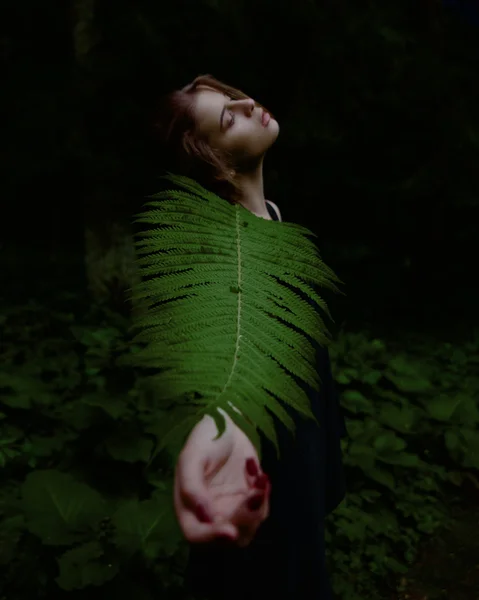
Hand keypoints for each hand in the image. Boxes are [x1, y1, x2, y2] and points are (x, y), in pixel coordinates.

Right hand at [174, 408, 270, 546]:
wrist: (226, 423)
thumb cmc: (204, 439)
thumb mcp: (192, 458)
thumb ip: (193, 488)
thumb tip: (205, 517)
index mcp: (188, 506)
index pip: (196, 534)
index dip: (212, 536)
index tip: (230, 531)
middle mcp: (209, 514)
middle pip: (228, 536)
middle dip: (244, 518)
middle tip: (254, 494)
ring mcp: (231, 508)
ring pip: (249, 526)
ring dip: (258, 505)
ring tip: (258, 477)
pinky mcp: (249, 499)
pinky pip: (261, 508)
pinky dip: (263, 492)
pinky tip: (255, 470)